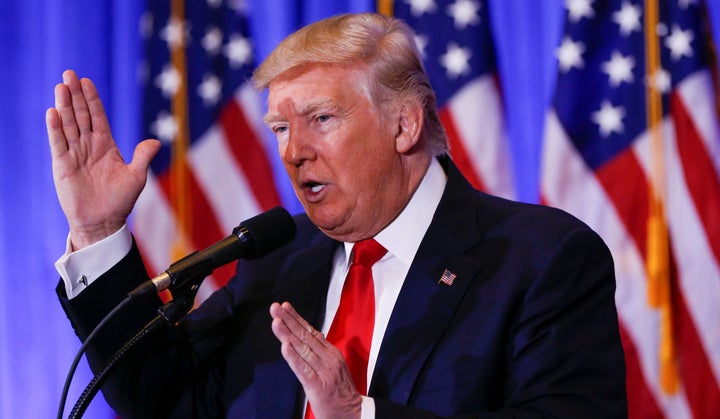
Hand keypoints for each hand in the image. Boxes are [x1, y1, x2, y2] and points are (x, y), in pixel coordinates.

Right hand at [46, 70, 160, 248]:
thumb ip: (143, 156)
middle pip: (80, 115)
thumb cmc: (120, 201)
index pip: (98, 117)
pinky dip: (55, 129)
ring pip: (68, 125)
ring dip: (64, 106)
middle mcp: (88, 146)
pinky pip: (59, 144)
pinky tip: (53, 113)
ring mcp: (75, 154)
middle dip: (75, 95)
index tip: (87, 81)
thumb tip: (156, 141)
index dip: (92, 99)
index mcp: (106, 146)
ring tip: (60, 86)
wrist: (104, 222)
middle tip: (68, 74)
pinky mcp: (63, 166)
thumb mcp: (136, 177)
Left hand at [270, 302, 361, 418]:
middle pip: (305, 336)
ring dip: (287, 333)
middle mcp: (328, 358)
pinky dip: (293, 356)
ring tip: (276, 321)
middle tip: (275, 308)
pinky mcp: (317, 385)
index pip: (311, 331)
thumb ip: (319, 353)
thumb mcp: (333, 367)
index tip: (284, 307)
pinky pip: (303, 368)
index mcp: (331, 353)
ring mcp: (324, 371)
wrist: (353, 413)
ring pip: (302, 348)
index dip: (297, 318)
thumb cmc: (340, 392)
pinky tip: (284, 346)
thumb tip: (302, 339)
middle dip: (288, 320)